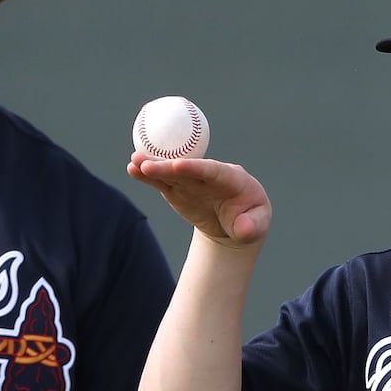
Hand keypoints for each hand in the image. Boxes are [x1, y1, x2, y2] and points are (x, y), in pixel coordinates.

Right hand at [128, 153, 271, 248]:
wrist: (234, 224)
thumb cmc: (250, 220)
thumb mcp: (257, 225)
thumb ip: (252, 226)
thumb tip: (243, 229)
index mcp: (232, 178)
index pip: (212, 170)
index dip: (195, 167)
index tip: (178, 165)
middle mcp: (210, 175)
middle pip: (187, 168)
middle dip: (167, 166)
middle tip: (146, 164)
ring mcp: (192, 181)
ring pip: (171, 172)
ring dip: (153, 166)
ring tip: (133, 162)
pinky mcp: (179, 189)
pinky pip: (163, 182)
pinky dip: (148, 177)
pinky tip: (132, 170)